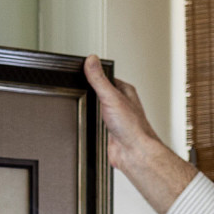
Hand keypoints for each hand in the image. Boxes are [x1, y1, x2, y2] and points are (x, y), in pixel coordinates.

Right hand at [84, 56, 196, 213]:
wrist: (133, 153)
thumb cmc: (132, 128)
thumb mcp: (111, 97)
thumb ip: (99, 79)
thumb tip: (91, 60)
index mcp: (125, 91)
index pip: (107, 77)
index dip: (95, 74)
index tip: (83, 69)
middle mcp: (121, 104)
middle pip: (102, 92)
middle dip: (91, 91)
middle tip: (81, 85)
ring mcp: (115, 118)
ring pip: (99, 108)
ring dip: (91, 108)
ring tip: (83, 102)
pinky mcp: (109, 131)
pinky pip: (97, 123)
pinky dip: (91, 122)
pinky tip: (88, 122)